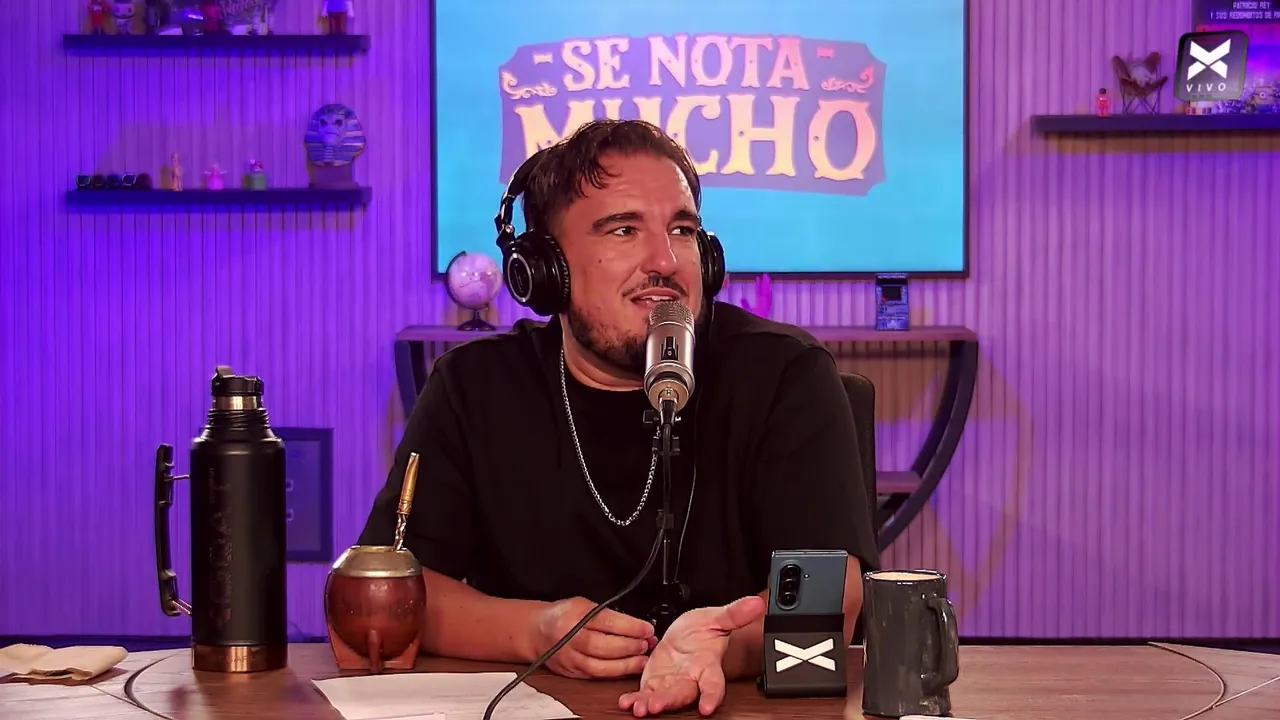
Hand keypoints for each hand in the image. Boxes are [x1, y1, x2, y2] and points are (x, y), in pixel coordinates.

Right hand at [531, 597, 655, 679]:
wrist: (537, 631)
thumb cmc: (563, 615)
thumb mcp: (583, 604)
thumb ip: (606, 613)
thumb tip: (635, 625)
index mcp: (575, 615)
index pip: (607, 622)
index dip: (630, 627)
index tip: (647, 629)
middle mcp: (571, 638)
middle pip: (603, 646)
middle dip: (630, 646)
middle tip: (646, 644)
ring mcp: (570, 658)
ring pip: (600, 666)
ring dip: (625, 664)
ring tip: (642, 660)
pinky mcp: (571, 672)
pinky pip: (595, 676)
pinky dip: (614, 673)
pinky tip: (627, 668)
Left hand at [619, 595, 765, 716]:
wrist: (688, 637)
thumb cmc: (704, 631)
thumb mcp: (717, 618)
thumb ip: (734, 613)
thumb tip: (756, 603)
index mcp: (708, 665)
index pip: (713, 683)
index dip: (712, 696)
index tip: (708, 707)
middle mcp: (691, 679)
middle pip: (683, 694)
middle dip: (670, 701)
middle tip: (657, 705)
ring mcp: (672, 683)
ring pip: (663, 697)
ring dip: (651, 704)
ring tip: (639, 708)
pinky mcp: (655, 684)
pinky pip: (645, 694)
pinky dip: (635, 699)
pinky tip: (626, 703)